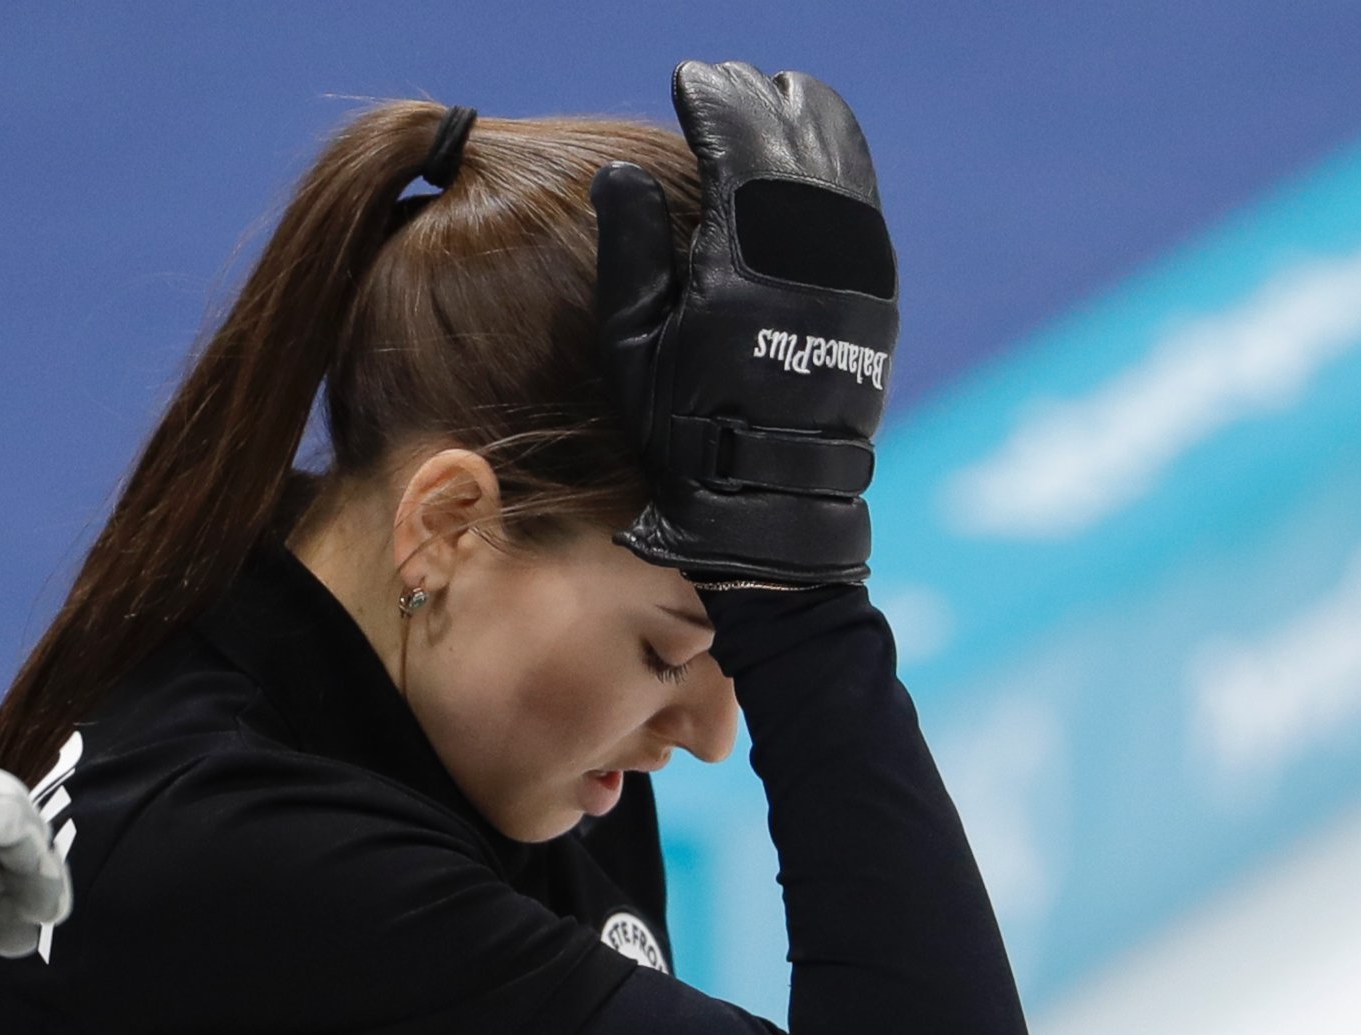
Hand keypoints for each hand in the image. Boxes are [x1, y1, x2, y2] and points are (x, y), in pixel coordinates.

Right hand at [593, 60, 898, 586]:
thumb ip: (629, 252)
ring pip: (841, 162)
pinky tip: (820, 148)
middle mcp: (811, 254)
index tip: (689, 76)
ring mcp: (854, 269)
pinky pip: (863, 200)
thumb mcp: (633, 346)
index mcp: (744, 261)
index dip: (713, 102)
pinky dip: (842, 160)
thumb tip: (621, 170)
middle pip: (792, 141)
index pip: (736, 146)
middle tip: (727, 76)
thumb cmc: (684, 429)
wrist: (773, 496)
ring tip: (779, 90)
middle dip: (758, 100)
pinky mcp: (876, 291)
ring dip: (809, 119)